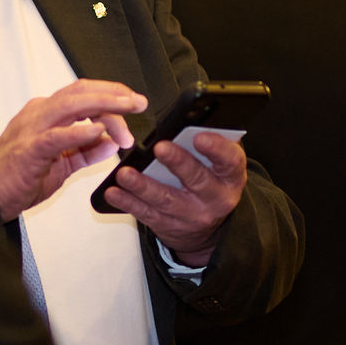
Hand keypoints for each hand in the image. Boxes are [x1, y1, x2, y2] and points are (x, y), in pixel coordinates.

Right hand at [0, 80, 142, 221]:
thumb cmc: (18, 177)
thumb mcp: (62, 163)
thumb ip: (87, 151)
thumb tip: (113, 142)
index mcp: (46, 114)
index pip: (83, 94)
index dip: (111, 96)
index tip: (133, 105)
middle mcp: (39, 114)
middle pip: (80, 92)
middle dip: (113, 94)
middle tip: (138, 102)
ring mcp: (32, 129)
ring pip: (71, 105)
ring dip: (103, 106)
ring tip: (126, 110)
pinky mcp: (29, 149)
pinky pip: (57, 136)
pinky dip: (78, 131)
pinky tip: (97, 131)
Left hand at [97, 131, 246, 267]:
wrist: (206, 229)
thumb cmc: (211, 181)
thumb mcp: (220, 163)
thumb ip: (213, 140)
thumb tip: (193, 115)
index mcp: (230, 176)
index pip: (229, 161)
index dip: (216, 149)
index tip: (200, 137)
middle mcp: (215, 198)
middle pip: (197, 179)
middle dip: (178, 163)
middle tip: (160, 148)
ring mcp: (191, 215)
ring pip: (166, 199)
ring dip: (143, 186)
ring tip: (125, 173)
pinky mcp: (168, 225)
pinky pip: (146, 213)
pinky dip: (128, 202)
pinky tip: (114, 191)